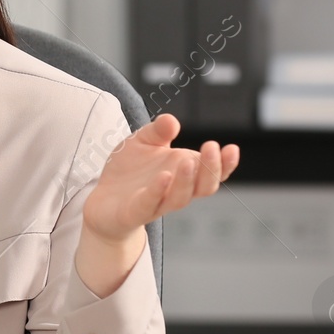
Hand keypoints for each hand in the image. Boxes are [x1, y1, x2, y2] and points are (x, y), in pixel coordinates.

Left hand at [81, 113, 238, 242]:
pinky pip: (149, 204)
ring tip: (188, 161)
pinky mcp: (135, 212)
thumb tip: (171, 121)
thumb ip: (157, 131)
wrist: (102, 200)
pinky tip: (163, 177)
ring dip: (186, 181)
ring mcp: (156, 203)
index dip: (225, 163)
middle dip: (210, 168)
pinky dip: (157, 191)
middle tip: (211, 146)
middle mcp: (175, 190)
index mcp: (184, 173)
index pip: (213, 172)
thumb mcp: (142, 142)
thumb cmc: (129, 171)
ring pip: (180, 198)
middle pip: (203, 187)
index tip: (232, 148)